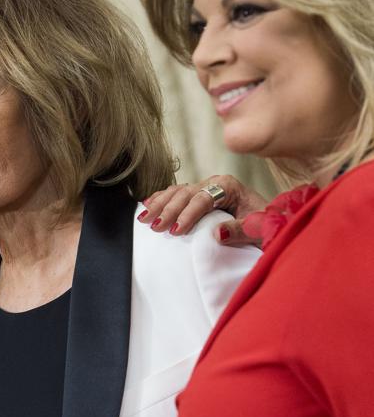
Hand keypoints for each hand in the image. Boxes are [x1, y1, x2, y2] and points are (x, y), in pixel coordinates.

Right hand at [137, 175, 267, 245]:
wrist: (272, 219)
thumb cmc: (266, 224)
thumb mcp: (259, 229)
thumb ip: (241, 230)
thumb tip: (216, 234)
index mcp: (229, 186)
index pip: (203, 198)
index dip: (188, 214)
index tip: (176, 231)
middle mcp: (214, 182)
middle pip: (185, 193)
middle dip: (168, 210)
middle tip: (154, 226)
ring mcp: (204, 187)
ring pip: (176, 191)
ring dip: (159, 204)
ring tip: (144, 219)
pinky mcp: (197, 194)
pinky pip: (175, 193)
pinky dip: (160, 198)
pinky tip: (146, 204)